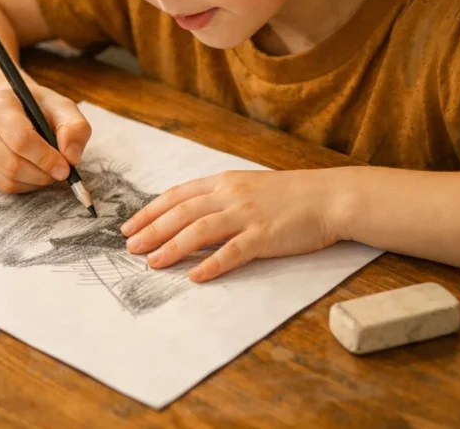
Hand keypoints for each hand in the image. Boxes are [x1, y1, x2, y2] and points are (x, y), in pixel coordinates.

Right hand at [0, 83, 90, 193]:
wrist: (13, 109)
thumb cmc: (39, 108)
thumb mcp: (62, 108)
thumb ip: (75, 128)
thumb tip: (71, 158)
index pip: (19, 139)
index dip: (45, 158)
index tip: (66, 167)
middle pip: (12, 164)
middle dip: (43, 174)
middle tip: (61, 172)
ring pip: (7, 180)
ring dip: (36, 182)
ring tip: (49, 170)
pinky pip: (2, 187)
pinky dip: (25, 186)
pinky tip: (34, 173)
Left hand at [120, 170, 344, 281]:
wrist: (329, 196)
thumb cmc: (290, 195)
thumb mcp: (248, 187)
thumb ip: (220, 198)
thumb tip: (190, 215)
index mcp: (224, 182)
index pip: (177, 195)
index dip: (150, 211)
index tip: (129, 226)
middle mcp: (230, 195)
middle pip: (182, 212)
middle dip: (152, 230)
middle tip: (130, 248)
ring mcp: (247, 215)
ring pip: (200, 230)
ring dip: (172, 247)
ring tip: (152, 263)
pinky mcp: (264, 235)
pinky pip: (232, 252)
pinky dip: (211, 264)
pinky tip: (194, 277)